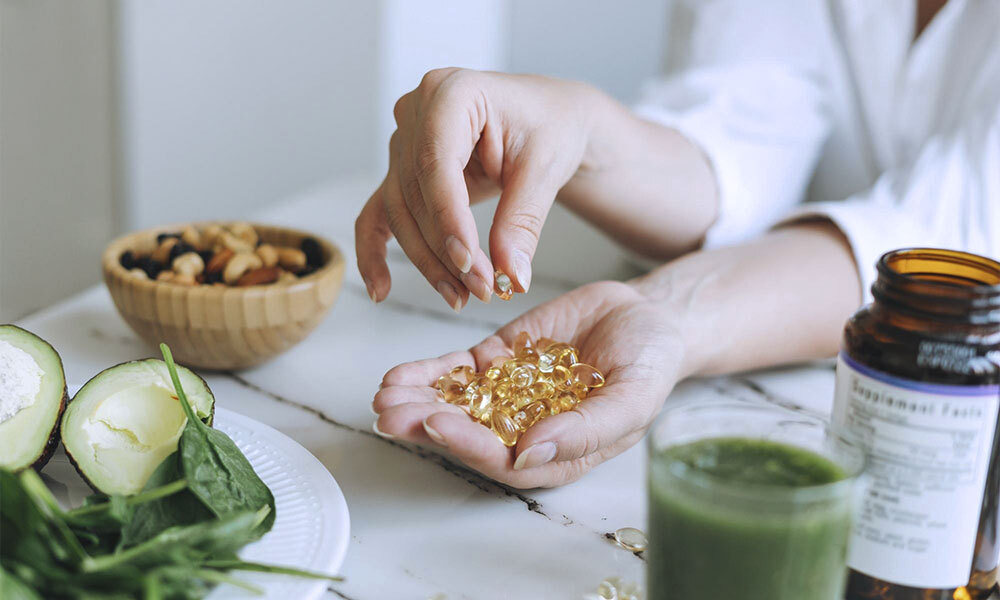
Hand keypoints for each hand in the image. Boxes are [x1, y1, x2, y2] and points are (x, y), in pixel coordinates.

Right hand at [355, 68, 597, 309]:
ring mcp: (404, 141)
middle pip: (415, 194)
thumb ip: (523, 221)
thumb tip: (511, 276)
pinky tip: (381, 289)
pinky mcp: (402, 171)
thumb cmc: (550, 126)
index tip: (469, 263)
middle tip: (482, 289)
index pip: (436, 164)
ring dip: (428, 261)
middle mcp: (416, 111)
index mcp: (451, 92)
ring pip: (400, 212)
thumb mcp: (546, 169)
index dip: (448, 219)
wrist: (549, 120)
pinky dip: (375, 251)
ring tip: (462, 296)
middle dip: (446, 250)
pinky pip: (379, 213)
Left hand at [371, 281, 686, 487]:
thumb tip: (530, 456)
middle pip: (468, 435)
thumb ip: (584, 430)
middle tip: (390, 414)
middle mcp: (525, 429)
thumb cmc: (651, 364)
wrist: (648, 316)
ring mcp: (508, 394)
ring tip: (384, 395)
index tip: (437, 425)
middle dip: (426, 425)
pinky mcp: (498, 361)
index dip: (468, 445)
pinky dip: (427, 373)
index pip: (504, 460)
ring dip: (416, 401)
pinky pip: (457, 371)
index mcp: (556, 452)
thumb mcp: (632, 398)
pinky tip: (398, 375)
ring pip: (454, 403)